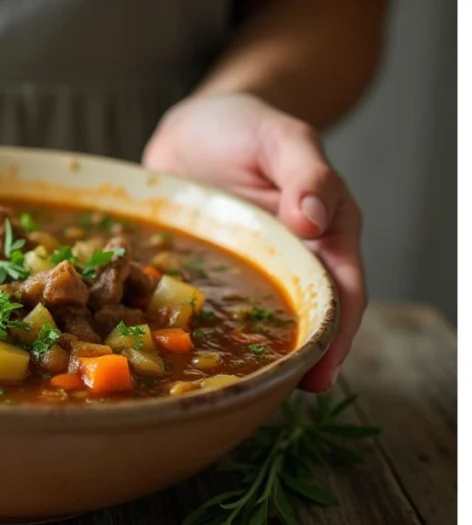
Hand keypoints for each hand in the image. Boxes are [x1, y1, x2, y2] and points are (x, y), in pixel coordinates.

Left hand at [143, 93, 365, 391]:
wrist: (198, 124)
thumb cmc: (248, 125)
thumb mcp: (281, 137)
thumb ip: (304, 173)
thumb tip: (314, 221)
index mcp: (325, 231)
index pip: (341, 290)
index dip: (335, 334)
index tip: (321, 373)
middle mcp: (290, 257)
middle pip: (304, 317)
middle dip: (299, 359)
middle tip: (278, 396)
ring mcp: (249, 268)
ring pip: (260, 319)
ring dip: (256, 353)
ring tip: (240, 390)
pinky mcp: (209, 270)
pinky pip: (212, 305)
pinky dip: (206, 329)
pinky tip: (187, 353)